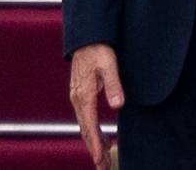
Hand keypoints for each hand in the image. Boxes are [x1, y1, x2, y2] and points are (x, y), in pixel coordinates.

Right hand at [69, 44, 123, 168]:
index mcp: (84, 94)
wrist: (87, 38)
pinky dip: (92, 132)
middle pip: (85, 130)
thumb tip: (118, 105)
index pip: (90, 125)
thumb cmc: (98, 50)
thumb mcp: (109, 65)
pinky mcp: (80, 95)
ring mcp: (77, 97)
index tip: (99, 159)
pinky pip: (85, 118)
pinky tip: (101, 138)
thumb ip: (114, 85)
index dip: (95, 144)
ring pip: (84, 126)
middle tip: (102, 167)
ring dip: (93, 142)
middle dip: (93, 149)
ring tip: (103, 159)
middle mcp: (78, 99)